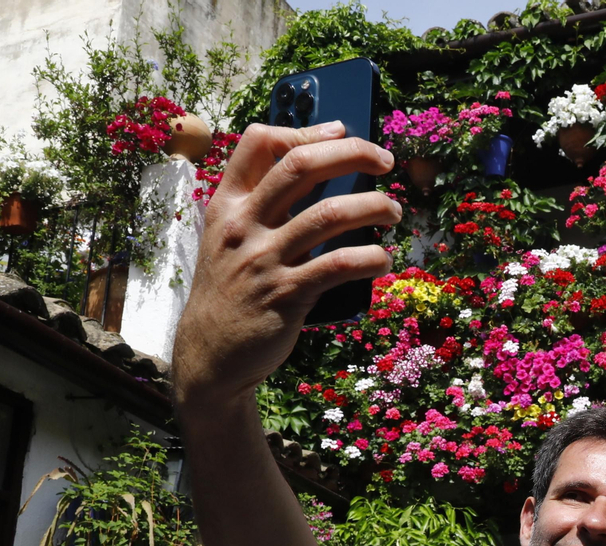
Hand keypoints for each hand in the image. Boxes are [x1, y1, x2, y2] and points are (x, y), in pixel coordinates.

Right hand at [172, 120, 399, 407]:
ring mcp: (264, 260)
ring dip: (372, 206)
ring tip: (394, 211)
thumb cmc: (232, 292)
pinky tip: (385, 259)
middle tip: (386, 160)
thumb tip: (323, 174)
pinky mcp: (286, 295)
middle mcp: (243, 225)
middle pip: (301, 167)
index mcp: (228, 204)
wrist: (211, 355)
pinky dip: (371, 258)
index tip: (341, 129)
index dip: (305, 130)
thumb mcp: (230, 240)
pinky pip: (338, 266)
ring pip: (328, 215)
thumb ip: (265, 208)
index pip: (259, 143)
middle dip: (352, 153)